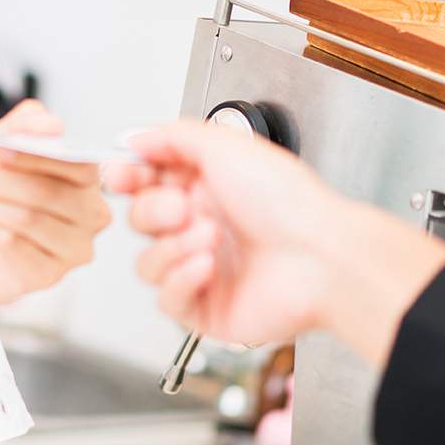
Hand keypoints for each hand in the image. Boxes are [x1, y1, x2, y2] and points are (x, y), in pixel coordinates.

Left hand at [0, 100, 112, 309]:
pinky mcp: (50, 274)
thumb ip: (24, 126)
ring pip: (25, 218)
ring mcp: (74, 247)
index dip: (33, 155)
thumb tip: (50, 124)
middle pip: (45, 192)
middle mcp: (91, 213)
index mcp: (87, 177)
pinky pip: (14, 246)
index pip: (76, 162)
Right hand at [105, 121, 444, 364]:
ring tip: (210, 239)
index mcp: (207, 186)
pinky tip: (208, 267)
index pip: (145, 181)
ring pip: (147, 263)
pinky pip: (166, 299)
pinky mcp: (205, 308)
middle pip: (140, 220)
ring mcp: (202, 269)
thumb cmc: (290, 203)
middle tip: (182, 208)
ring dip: (172, 248)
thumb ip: (173, 136)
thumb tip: (136, 137)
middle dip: (153, 211)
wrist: (321, 258)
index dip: (126, 177)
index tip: (122, 174)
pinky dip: (182, 280)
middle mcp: (203, 225)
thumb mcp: (227, 146)